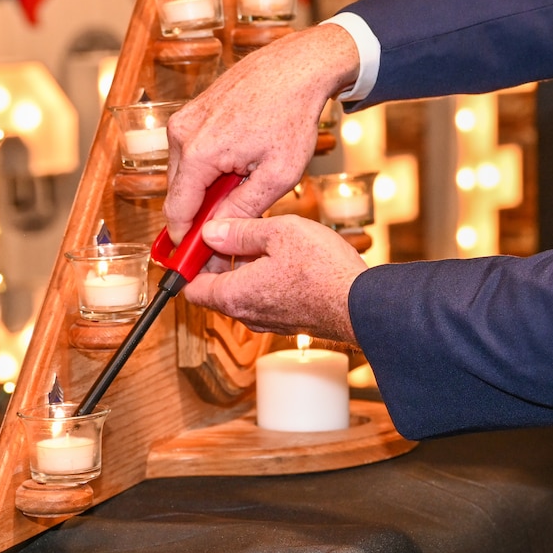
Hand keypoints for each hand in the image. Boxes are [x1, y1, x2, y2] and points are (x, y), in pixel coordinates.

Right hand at [163, 23, 361, 241]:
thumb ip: (243, 209)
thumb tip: (218, 236)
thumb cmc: (293, 115)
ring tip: (245, 181)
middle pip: (179, 193)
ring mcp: (184, 118)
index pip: (177, 212)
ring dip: (208, 186)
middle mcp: (182, 134)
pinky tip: (240, 160)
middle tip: (231, 227)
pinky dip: (210, 164)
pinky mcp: (193, 109)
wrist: (297, 66)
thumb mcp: (278, 174)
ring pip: (186, 172)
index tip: (195, 262)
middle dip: (201, 214)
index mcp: (198, 153)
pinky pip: (192, 150)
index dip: (185, 241)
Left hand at [184, 215, 365, 343]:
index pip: (191, 287)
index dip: (189, 263)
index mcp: (235, 294)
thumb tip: (212, 231)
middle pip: (217, 288)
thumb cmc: (323, 269)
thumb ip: (241, 231)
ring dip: (246, 268)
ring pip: (243, 292)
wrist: (363, 304)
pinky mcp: (289, 322)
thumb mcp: (279, 232)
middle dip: (221, 259)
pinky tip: (287, 258)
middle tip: (235, 231)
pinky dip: (266, 279)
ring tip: (267, 239)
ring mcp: (269, 321)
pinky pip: (265, 298)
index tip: (196, 242)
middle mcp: (247, 314)